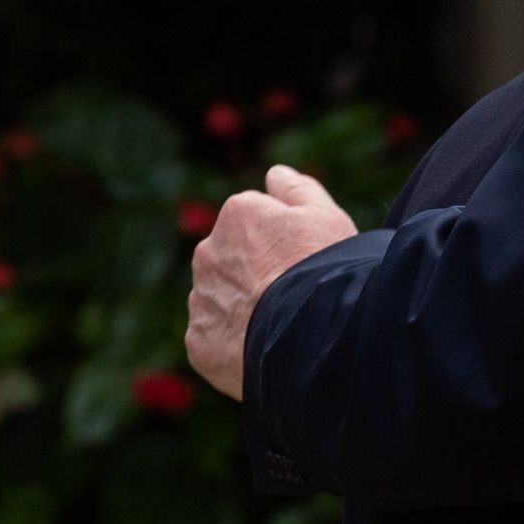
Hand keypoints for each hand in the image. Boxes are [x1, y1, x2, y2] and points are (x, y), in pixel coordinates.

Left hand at [187, 165, 358, 398]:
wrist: (312, 335)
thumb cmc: (323, 269)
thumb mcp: (325, 216)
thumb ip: (297, 189)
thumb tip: (274, 174)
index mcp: (237, 215)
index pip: (255, 222)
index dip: (283, 242)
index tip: (302, 261)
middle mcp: (208, 252)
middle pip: (232, 260)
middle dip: (254, 273)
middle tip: (290, 295)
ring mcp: (201, 299)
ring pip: (220, 299)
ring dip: (241, 308)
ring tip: (278, 326)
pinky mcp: (198, 341)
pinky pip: (214, 338)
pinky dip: (233, 344)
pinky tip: (261, 349)